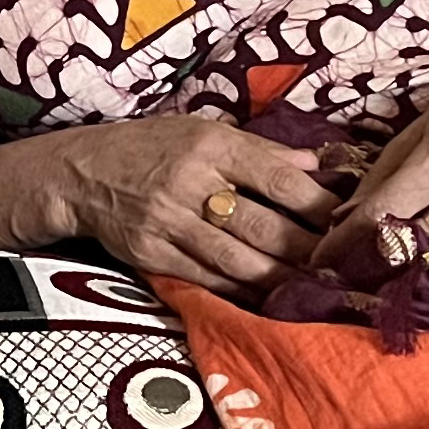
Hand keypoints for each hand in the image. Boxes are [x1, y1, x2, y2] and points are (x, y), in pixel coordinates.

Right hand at [42, 115, 342, 300]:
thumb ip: (260, 151)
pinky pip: (206, 279)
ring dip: (280, 279)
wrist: (81, 173)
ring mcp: (168, 222)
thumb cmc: (152, 148)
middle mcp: (190, 182)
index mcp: (211, 145)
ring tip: (312, 288)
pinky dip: (241, 292)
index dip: (317, 205)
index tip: (347, 222)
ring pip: (237, 260)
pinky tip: (267, 297)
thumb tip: (316, 165)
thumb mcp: (203, 131)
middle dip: (306, 250)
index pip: (277, 178)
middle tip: (339, 266)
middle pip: (262, 225)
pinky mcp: (151, 254)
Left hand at [321, 94, 428, 261]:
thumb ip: (378, 178)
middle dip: (373, 263)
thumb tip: (341, 219)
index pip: (382, 213)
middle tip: (344, 274)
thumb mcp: (414, 136)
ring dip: (404, 270)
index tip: (319, 259)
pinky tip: (420, 271)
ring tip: (377, 277)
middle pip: (409, 247)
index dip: (345, 240)